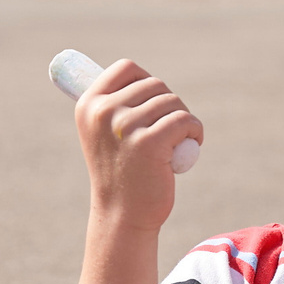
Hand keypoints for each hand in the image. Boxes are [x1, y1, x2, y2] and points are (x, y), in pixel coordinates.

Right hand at [74, 58, 202, 230]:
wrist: (122, 215)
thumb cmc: (120, 172)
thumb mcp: (105, 134)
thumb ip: (113, 104)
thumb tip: (132, 73)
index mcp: (88, 105)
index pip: (127, 68)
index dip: (147, 81)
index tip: (153, 104)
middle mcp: (103, 112)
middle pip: (154, 84)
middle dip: (169, 105)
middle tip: (170, 130)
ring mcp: (125, 126)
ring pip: (172, 102)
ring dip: (184, 119)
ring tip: (179, 140)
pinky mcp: (149, 142)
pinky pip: (185, 120)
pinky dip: (195, 131)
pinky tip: (193, 143)